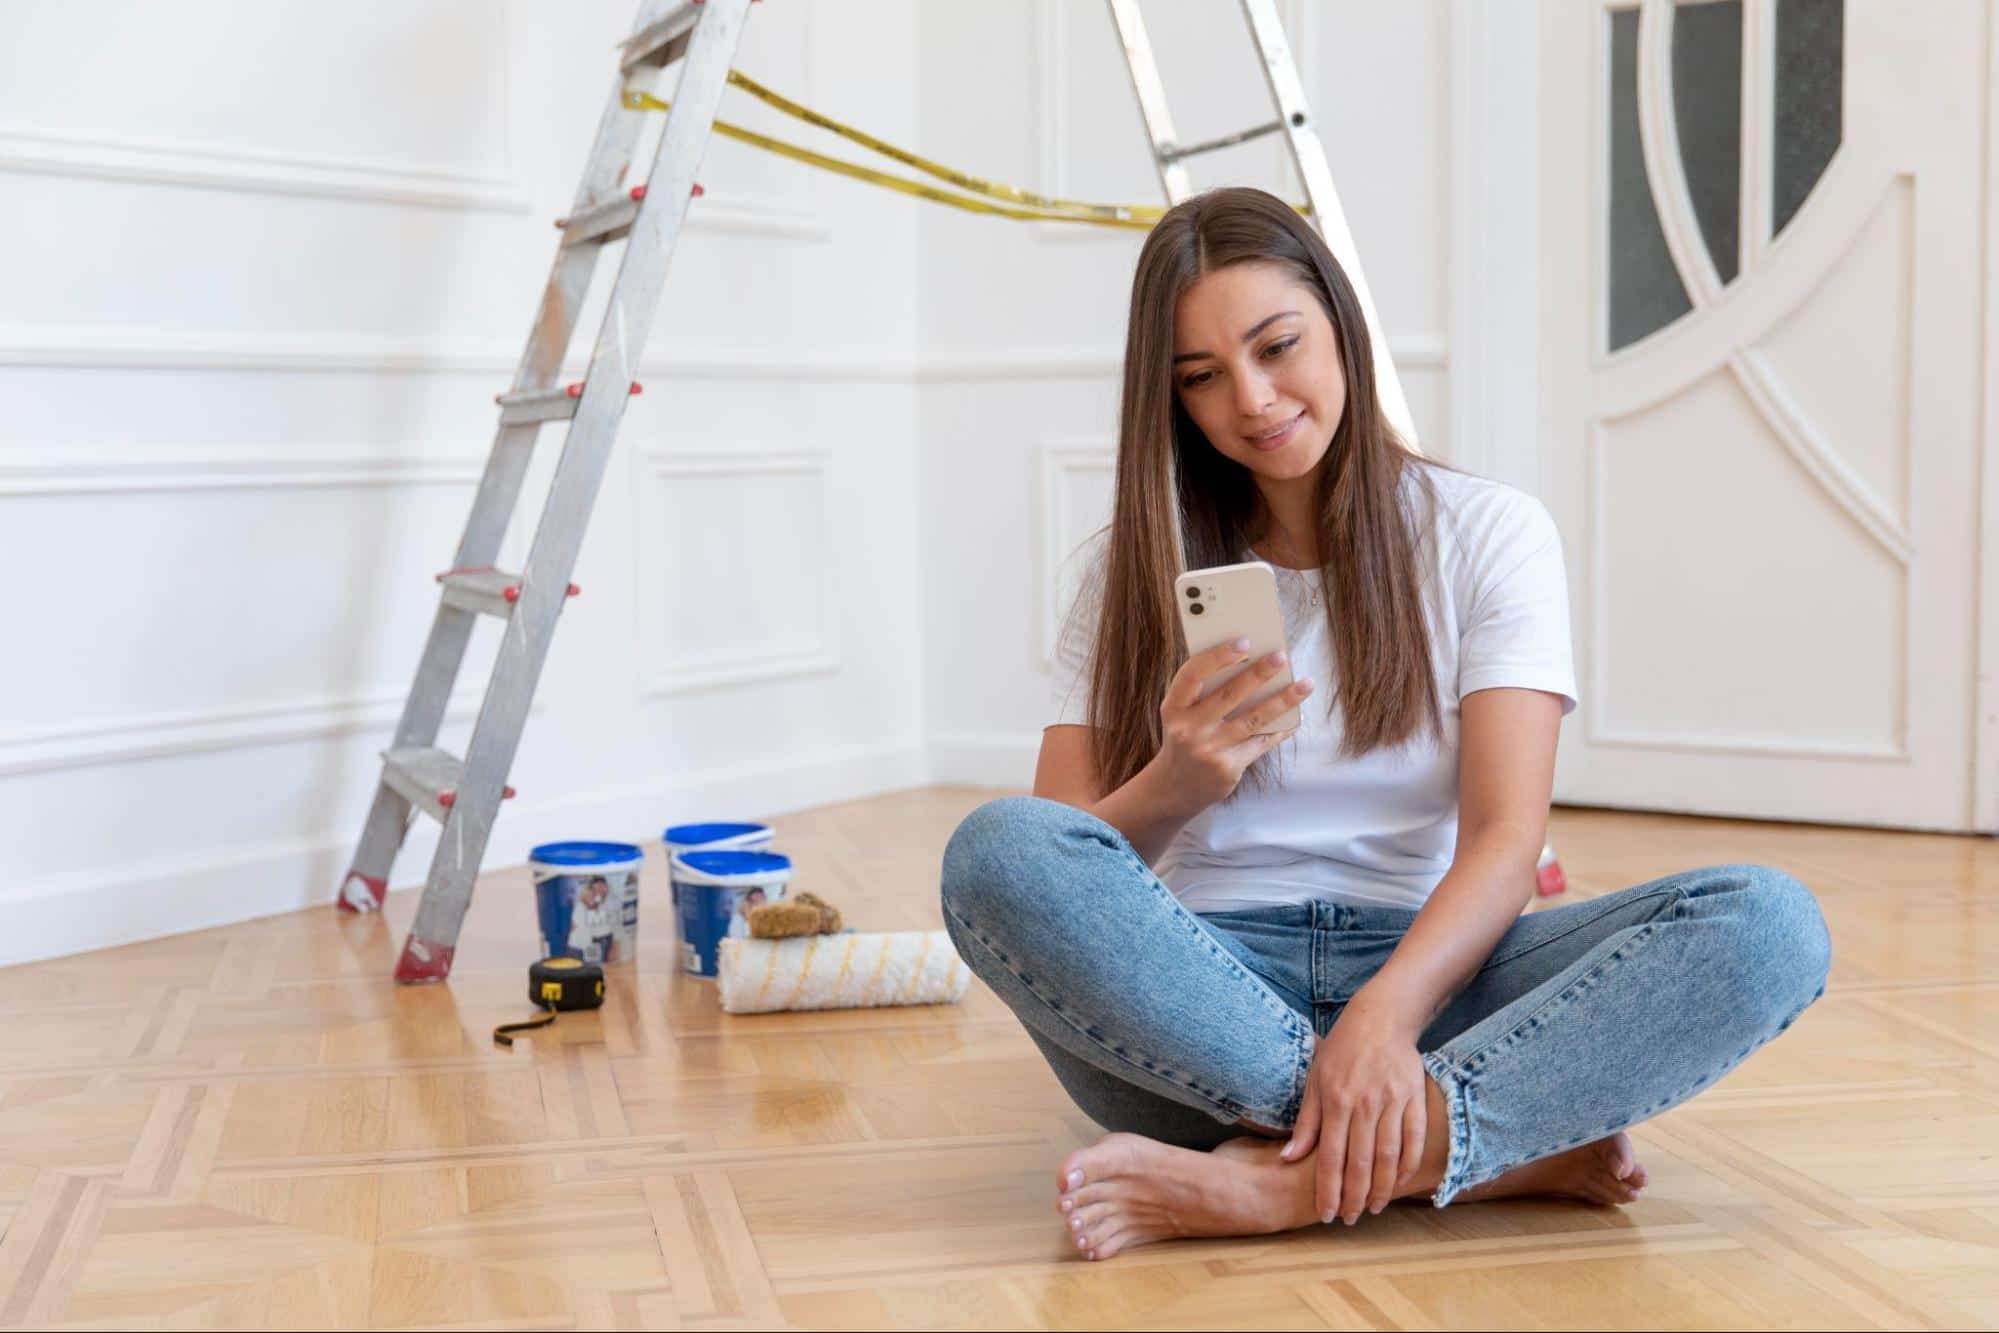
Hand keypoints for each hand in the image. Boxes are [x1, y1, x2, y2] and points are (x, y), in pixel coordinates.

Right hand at [1149, 638, 1311, 816]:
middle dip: (1259, 673)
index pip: (1192, 675)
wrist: (1175, 786)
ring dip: (1283, 700)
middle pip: (1229, 695)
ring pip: (1253, 719)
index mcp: (1174, 708)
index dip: (1217, 656)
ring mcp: (1209, 750)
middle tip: (1282, 656)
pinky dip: (1281, 728)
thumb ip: (1204, 691)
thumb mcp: (1181, 714)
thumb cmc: (1185, 737)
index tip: (1244, 641)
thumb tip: (1250, 661)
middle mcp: (1189, 729)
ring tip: (1305, 684)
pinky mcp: (1228, 768)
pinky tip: (1296, 716)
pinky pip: (1261, 742)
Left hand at [1279, 1003, 1427, 1223]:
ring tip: (1374, 1208)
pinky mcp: (1415, 1097)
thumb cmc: (1341, 1051)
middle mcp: (1364, 1103)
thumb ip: (1306, 1123)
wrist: (1380, 1018)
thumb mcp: (1314, 1081)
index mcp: (1335, 1100)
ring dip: (1382, 1188)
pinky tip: (1400, 1183)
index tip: (1328, 1215)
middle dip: (1355, 1197)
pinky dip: (1409, 1165)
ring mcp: (1393, 1100)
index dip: (1329, 1190)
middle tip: (1351, 1219)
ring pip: (1389, 1156)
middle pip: (1360, 1163)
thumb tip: (1288, 1158)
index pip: (1330, 1157)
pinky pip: (1415, 1139)